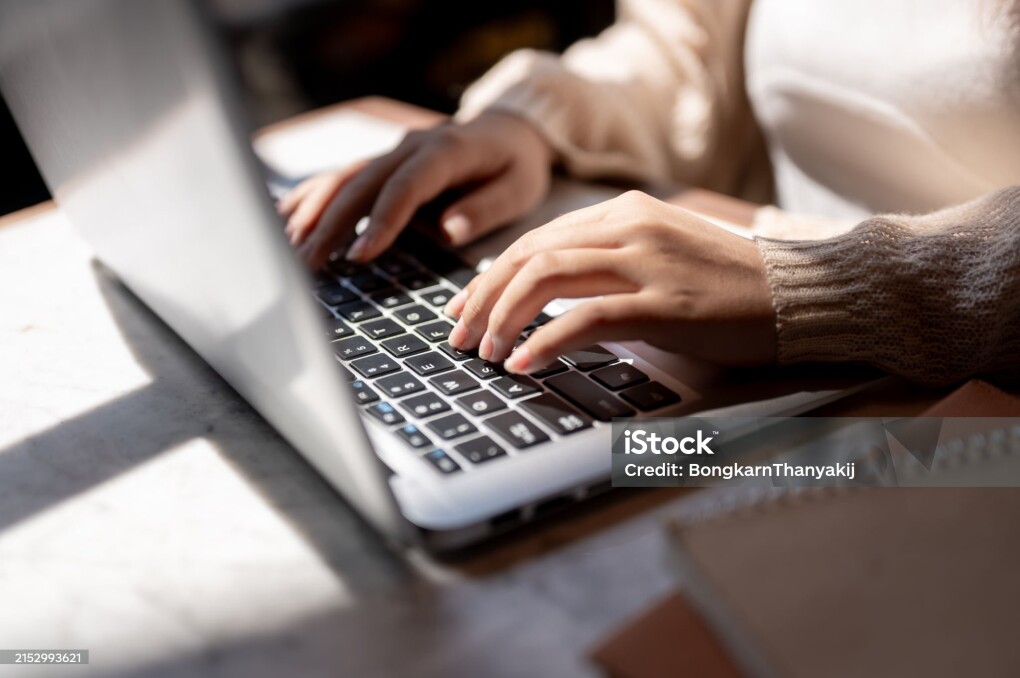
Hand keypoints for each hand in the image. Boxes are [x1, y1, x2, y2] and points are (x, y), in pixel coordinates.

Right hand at [277, 111, 554, 268]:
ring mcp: (391, 151)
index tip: (360, 255)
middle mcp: (410, 146)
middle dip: (329, 224)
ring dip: (312, 213)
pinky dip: (312, 196)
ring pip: (343, 179)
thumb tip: (450, 228)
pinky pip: (341, 176)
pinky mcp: (382, 161)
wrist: (509, 128)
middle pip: (362, 184)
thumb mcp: (520, 187)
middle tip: (305, 263)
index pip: (406, 186)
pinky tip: (284, 218)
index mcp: (446, 151)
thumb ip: (487, 207)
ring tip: (287, 249)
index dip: (381, 220)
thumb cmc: (516, 164)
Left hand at [443, 191, 777, 372]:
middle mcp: (630, 226)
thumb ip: (609, 262)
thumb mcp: (662, 257)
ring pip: (545, 277)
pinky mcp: (664, 305)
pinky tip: (523, 363)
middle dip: (482, 298)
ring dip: (502, 317)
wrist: (801, 295)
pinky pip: (585, 318)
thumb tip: (547, 292)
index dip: (491, 274)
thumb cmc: (731, 286)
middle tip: (457, 334)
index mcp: (626, 211)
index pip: (536, 239)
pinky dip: (543, 341)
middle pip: (529, 255)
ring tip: (483, 352)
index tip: (466, 306)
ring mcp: (647, 262)